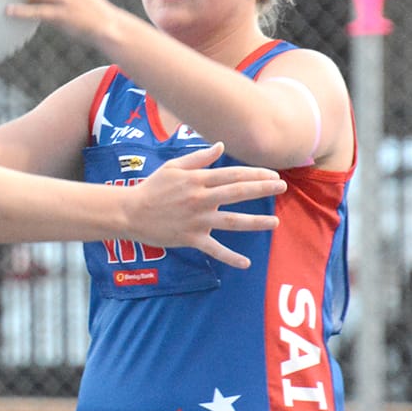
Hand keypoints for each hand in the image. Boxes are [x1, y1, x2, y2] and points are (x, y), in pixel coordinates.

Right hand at [126, 142, 284, 268]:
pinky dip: (230, 258)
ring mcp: (197, 220)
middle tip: (282, 187)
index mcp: (197, 180)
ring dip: (255, 222)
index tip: (273, 174)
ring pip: (232, 221)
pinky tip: (246, 263)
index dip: (255, 173)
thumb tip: (220, 146)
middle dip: (262, 189)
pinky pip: (214, 249)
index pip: (233, 174)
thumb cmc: (152, 188)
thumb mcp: (173, 167)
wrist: (129, 212)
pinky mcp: (190, 238)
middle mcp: (200, 199)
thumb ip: (199, 158)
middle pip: (237, 192)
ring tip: (275, 222)